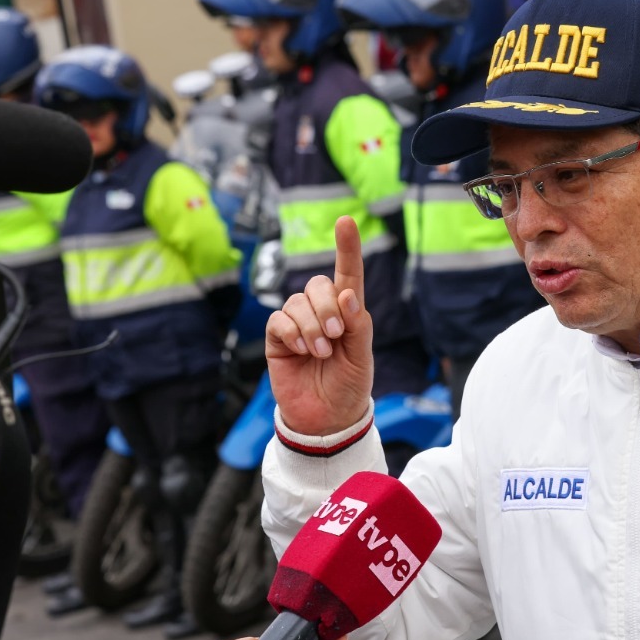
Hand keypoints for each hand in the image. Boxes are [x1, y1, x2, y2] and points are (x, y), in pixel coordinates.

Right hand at [266, 216, 373, 435]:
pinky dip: (291, 331)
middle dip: (328, 307)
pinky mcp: (278, 338)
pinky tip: (300, 350)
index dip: (347, 248)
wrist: (326, 418)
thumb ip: (358, 326)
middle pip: (318, 285)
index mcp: (349, 314)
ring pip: (297, 301)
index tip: (346, 221)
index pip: (349, 275)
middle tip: (336, 336)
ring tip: (321, 351)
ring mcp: (298, 324)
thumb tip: (348, 295)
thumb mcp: (362, 358)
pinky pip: (279, 319)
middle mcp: (322, 313)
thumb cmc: (348, 386)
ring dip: (311, 325)